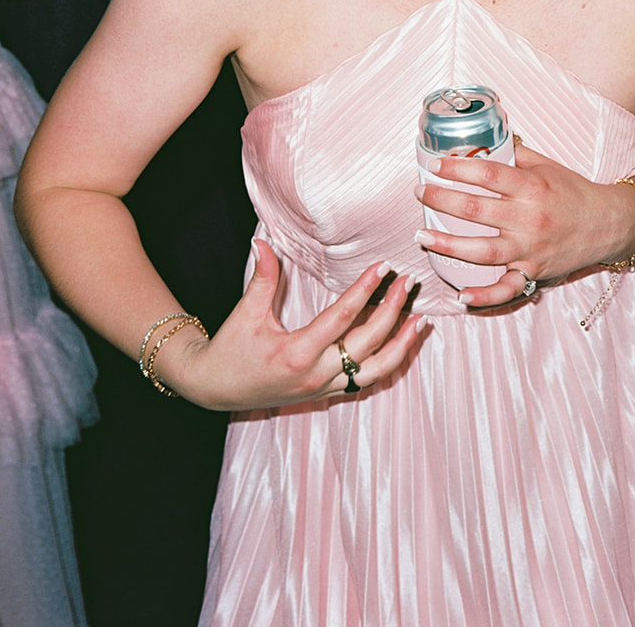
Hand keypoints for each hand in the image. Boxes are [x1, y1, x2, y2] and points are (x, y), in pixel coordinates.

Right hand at [156, 242, 425, 410]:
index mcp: (297, 353)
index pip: (342, 317)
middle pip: (367, 343)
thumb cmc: (231, 349)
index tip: (384, 266)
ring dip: (400, 346)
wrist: (215, 388)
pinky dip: (386, 363)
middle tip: (408, 282)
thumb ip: (262, 277)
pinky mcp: (325, 394)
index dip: (365, 290)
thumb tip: (263, 242)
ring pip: (374, 371)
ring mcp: (323, 388)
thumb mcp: (245, 313)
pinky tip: (400, 345)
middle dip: (392, 311)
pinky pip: (364, 382)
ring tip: (420, 321)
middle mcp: (316, 374)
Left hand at [414, 145, 634, 309]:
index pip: (486, 174)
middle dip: (441, 201)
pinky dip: (484, 297)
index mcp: (531, 187)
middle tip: (420, 193)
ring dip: (448, 244)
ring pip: (481, 251)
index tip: (434, 166)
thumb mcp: (547, 165)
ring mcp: (530, 249)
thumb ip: (514, 155)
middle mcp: (528, 218)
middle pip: (475, 210)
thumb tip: (482, 143)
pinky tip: (460, 295)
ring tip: (422, 236)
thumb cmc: (574, 191)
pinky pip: (507, 290)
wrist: (608, 223)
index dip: (456, 169)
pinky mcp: (534, 272)